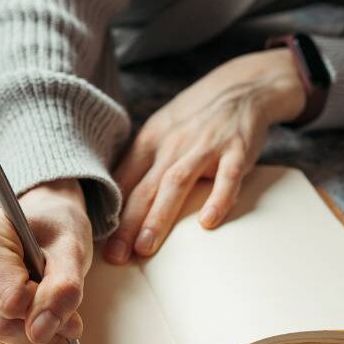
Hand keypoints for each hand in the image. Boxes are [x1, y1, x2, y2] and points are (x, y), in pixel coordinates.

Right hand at [0, 178, 91, 343]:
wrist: (43, 219)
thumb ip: (64, 288)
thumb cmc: (55, 226)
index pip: (11, 298)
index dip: (44, 303)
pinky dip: (19, 330)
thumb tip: (41, 331)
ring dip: (30, 330)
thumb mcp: (72, 249)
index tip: (58, 286)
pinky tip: (29, 305)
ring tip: (46, 300)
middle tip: (65, 308)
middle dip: (39, 325)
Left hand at [105, 48, 305, 263]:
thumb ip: (142, 162)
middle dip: (127, 224)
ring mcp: (205, 146)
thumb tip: (116, 200)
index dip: (111, 214)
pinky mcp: (237, 150)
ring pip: (176, 183)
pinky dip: (218, 199)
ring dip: (159, 216)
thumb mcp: (161, 131)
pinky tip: (208, 223)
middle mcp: (172, 143)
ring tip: (145, 247)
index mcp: (150, 140)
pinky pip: (227, 177)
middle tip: (116, 256)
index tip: (100, 244)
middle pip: (145, 187)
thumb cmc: (196, 117)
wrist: (243, 86)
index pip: (124, 181)